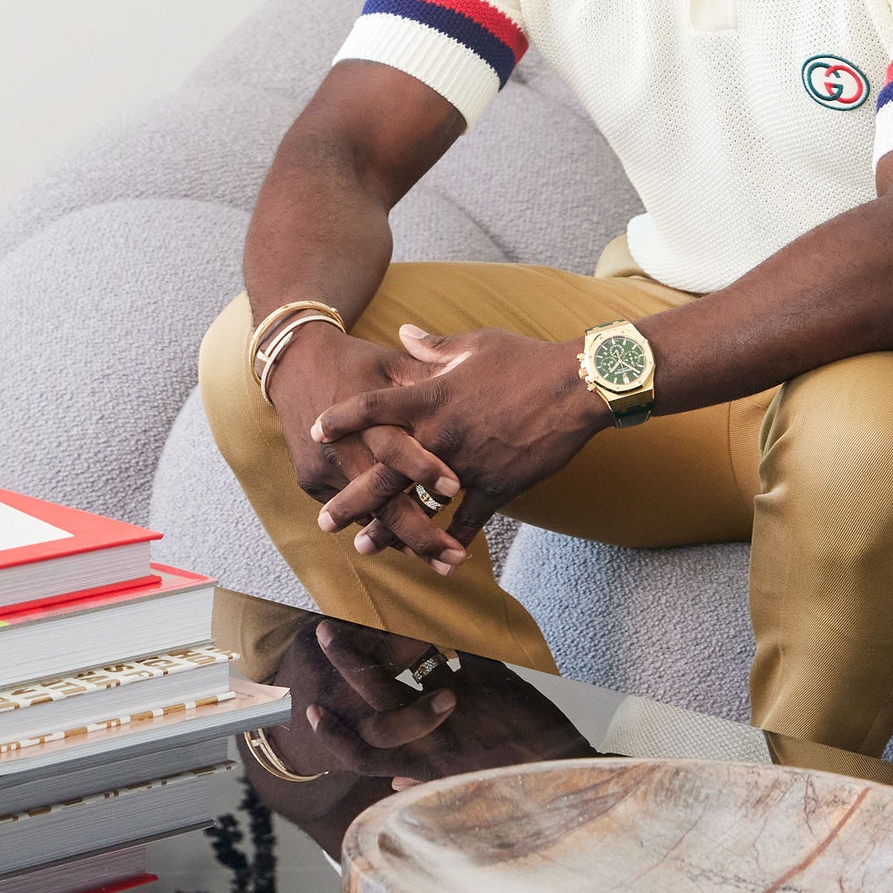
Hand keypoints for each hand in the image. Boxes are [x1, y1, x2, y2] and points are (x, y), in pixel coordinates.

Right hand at [267, 322, 467, 571]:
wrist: (294, 361)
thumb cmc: (357, 361)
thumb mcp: (393, 365)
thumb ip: (430, 379)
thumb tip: (475, 382)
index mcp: (365, 414)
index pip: (394, 446)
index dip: (424, 468)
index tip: (458, 490)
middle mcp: (342, 445)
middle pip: (380, 498)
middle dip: (419, 532)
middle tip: (455, 558)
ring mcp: (323, 467)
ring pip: (366, 515)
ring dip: (403, 541)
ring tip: (443, 563)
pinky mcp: (310, 480)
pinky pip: (351, 513)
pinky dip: (380, 529)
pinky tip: (410, 547)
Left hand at [314, 322, 601, 541]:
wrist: (575, 385)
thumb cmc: (525, 359)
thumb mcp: (475, 344)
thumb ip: (433, 346)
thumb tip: (403, 332)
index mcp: (431, 396)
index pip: (373, 407)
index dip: (342, 418)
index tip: (316, 430)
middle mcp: (441, 435)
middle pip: (383, 472)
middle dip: (351, 499)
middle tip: (324, 520)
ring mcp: (467, 465)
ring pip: (418, 505)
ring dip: (390, 530)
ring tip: (366, 547)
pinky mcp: (497, 485)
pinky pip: (468, 521)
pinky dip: (451, 541)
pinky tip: (436, 560)